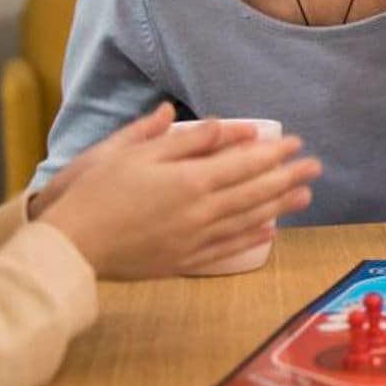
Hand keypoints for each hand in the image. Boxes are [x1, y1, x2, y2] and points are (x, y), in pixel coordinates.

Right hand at [37, 105, 322, 279]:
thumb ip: (182, 140)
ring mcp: (194, 239)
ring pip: (249, 220)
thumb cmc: (95, 192)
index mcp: (189, 180)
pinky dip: (253, 238)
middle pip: (256, 191)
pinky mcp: (184, 260)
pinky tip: (270, 231)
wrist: (70, 245)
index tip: (296, 143)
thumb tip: (221, 125)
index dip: (273, 153)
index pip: (244, 163)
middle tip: (315, 166)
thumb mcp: (132, 152)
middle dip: (288, 177)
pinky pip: (228, 249)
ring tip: (305, 195)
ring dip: (280, 206)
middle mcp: (200, 211)